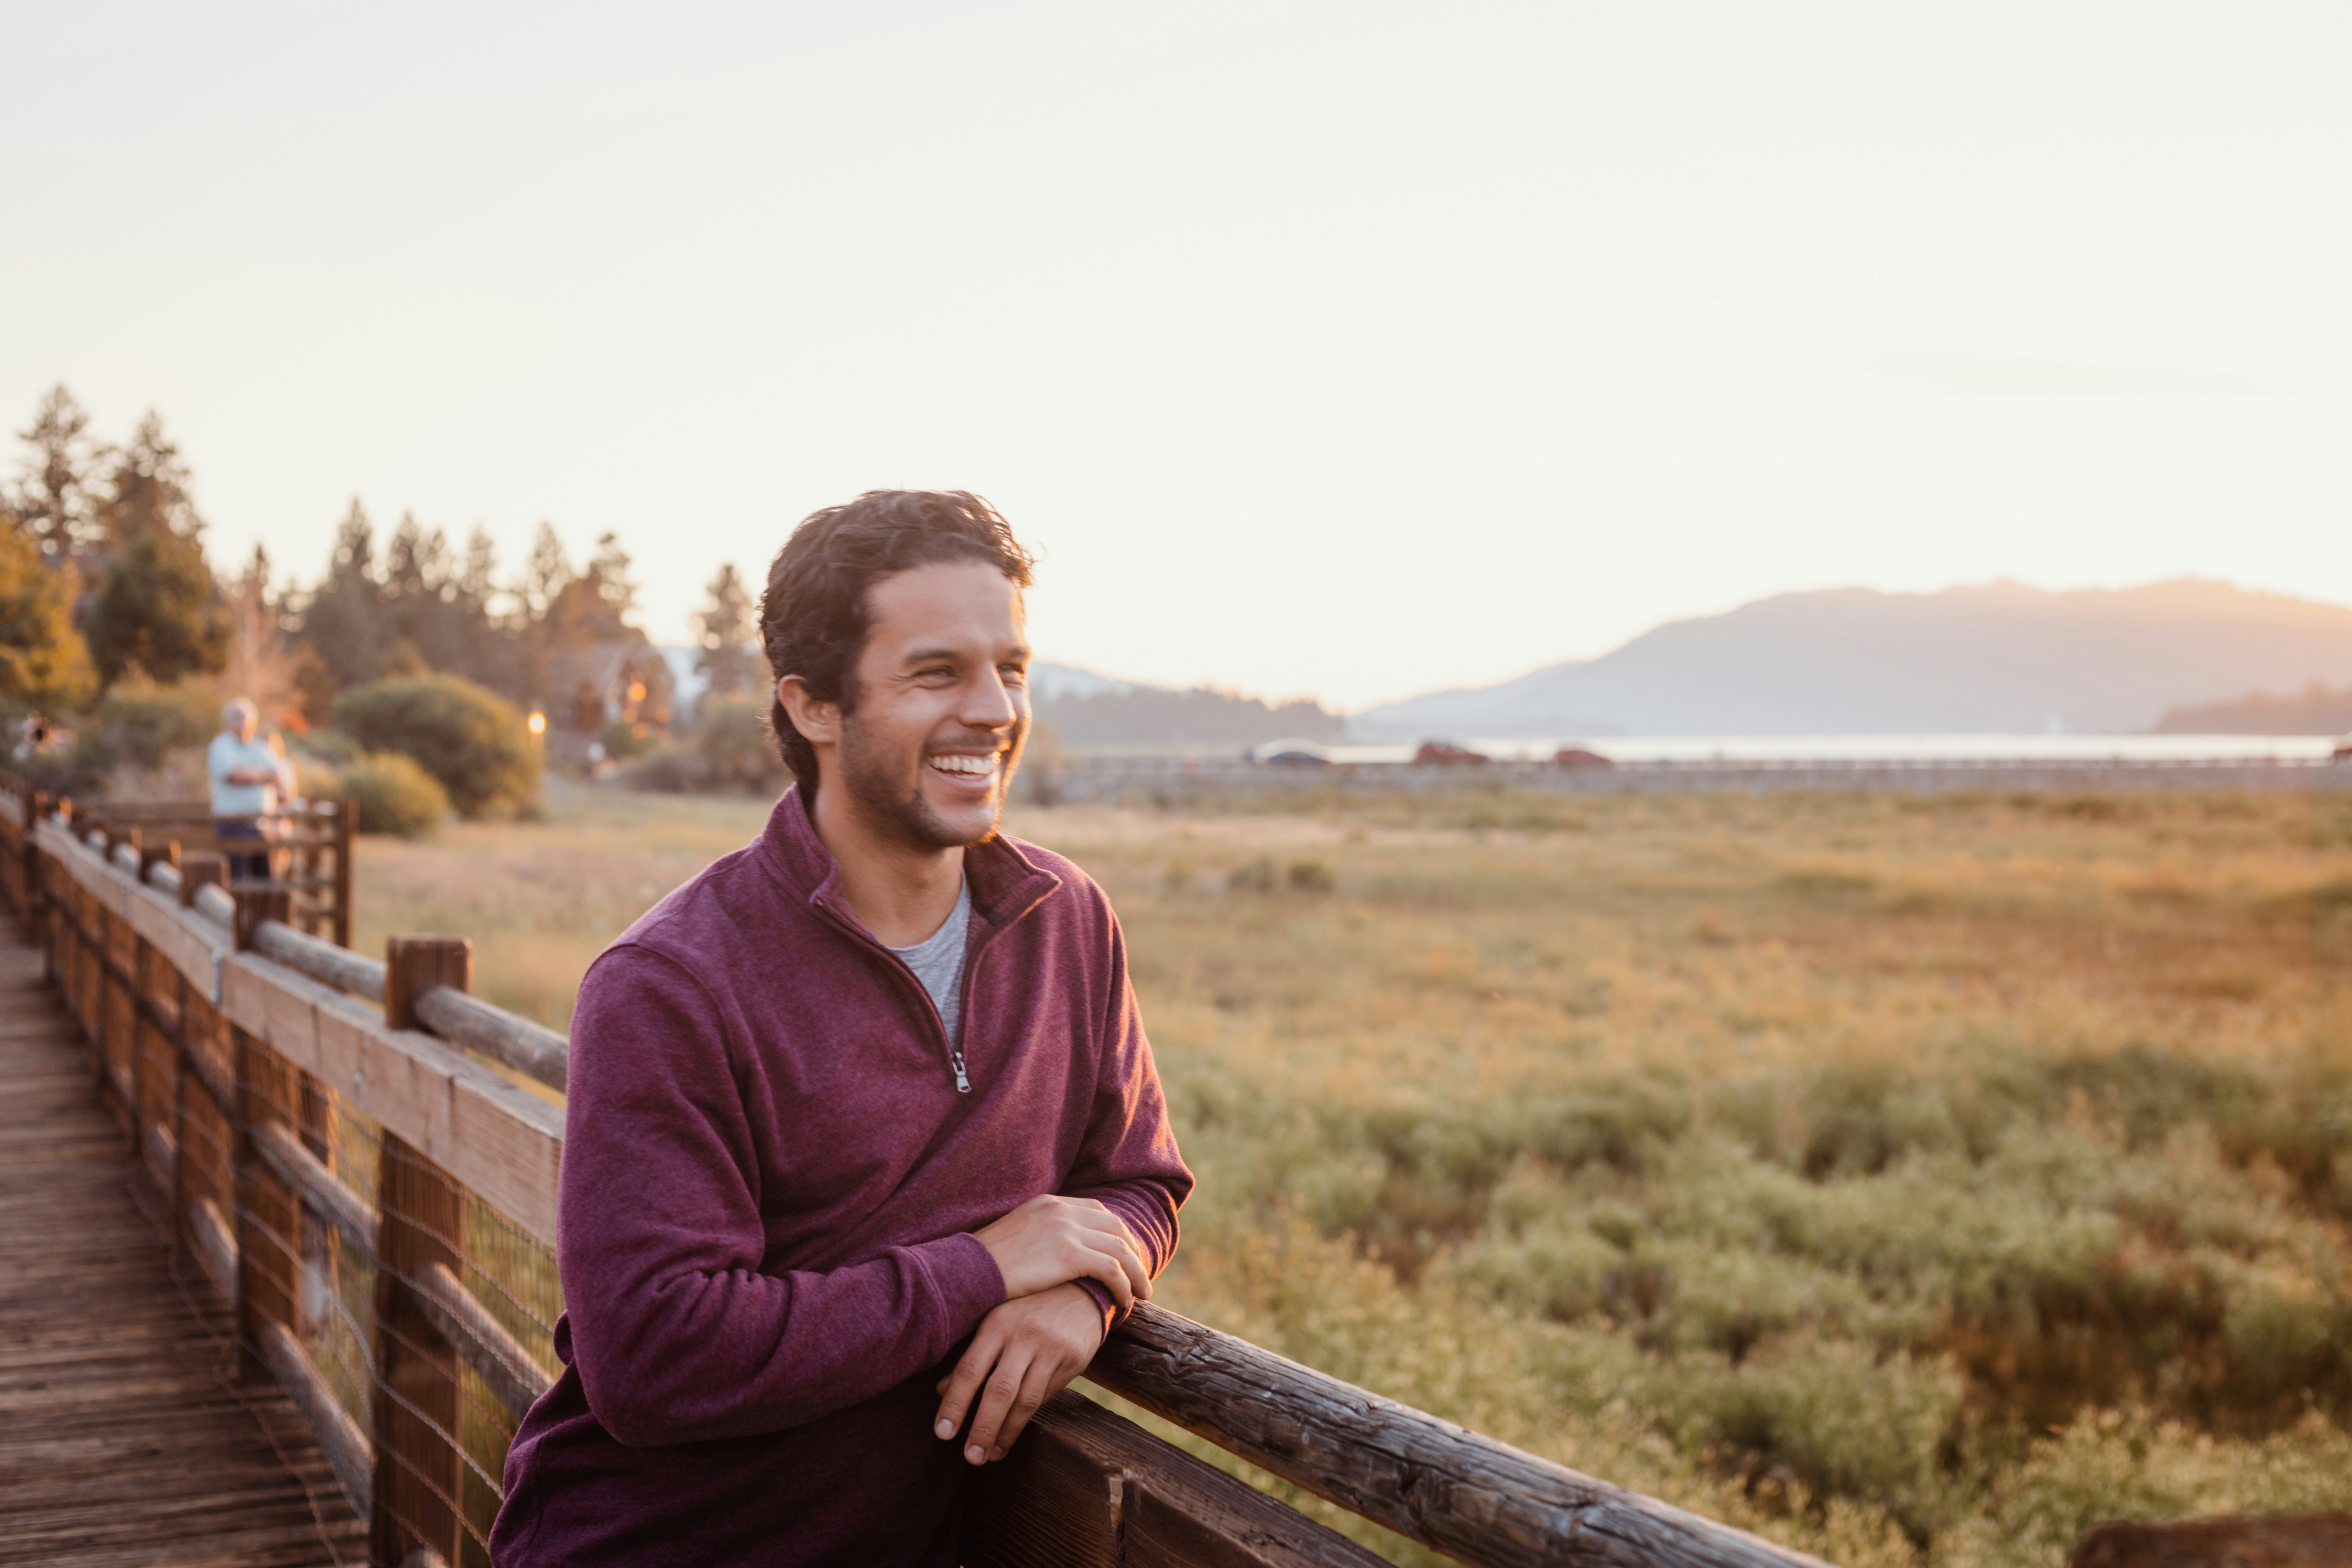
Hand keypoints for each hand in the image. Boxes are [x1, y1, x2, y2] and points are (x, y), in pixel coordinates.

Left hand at [932, 1283, 1103, 1463]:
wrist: (1082, 1288)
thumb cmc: (1028, 1308)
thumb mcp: (997, 1321)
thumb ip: (973, 1355)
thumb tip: (940, 1390)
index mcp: (997, 1323)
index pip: (970, 1369)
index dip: (954, 1403)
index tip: (942, 1433)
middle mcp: (1023, 1335)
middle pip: (999, 1390)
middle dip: (982, 1428)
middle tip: (970, 1457)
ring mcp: (1050, 1348)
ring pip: (1025, 1400)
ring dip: (1006, 1432)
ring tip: (991, 1455)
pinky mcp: (1073, 1359)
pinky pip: (1047, 1395)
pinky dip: (1027, 1418)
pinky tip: (1012, 1433)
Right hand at [972, 1194, 1149, 1309]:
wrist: (967, 1271)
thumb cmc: (984, 1265)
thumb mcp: (1015, 1239)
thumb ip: (1039, 1238)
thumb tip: (1054, 1256)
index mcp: (1048, 1203)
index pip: (1097, 1213)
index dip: (1117, 1235)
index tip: (1125, 1256)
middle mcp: (1061, 1209)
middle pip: (1115, 1227)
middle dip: (1133, 1252)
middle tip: (1141, 1277)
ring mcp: (1066, 1229)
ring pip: (1120, 1248)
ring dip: (1136, 1273)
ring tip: (1142, 1295)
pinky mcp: (1069, 1253)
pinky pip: (1111, 1268)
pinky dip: (1124, 1286)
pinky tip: (1124, 1302)